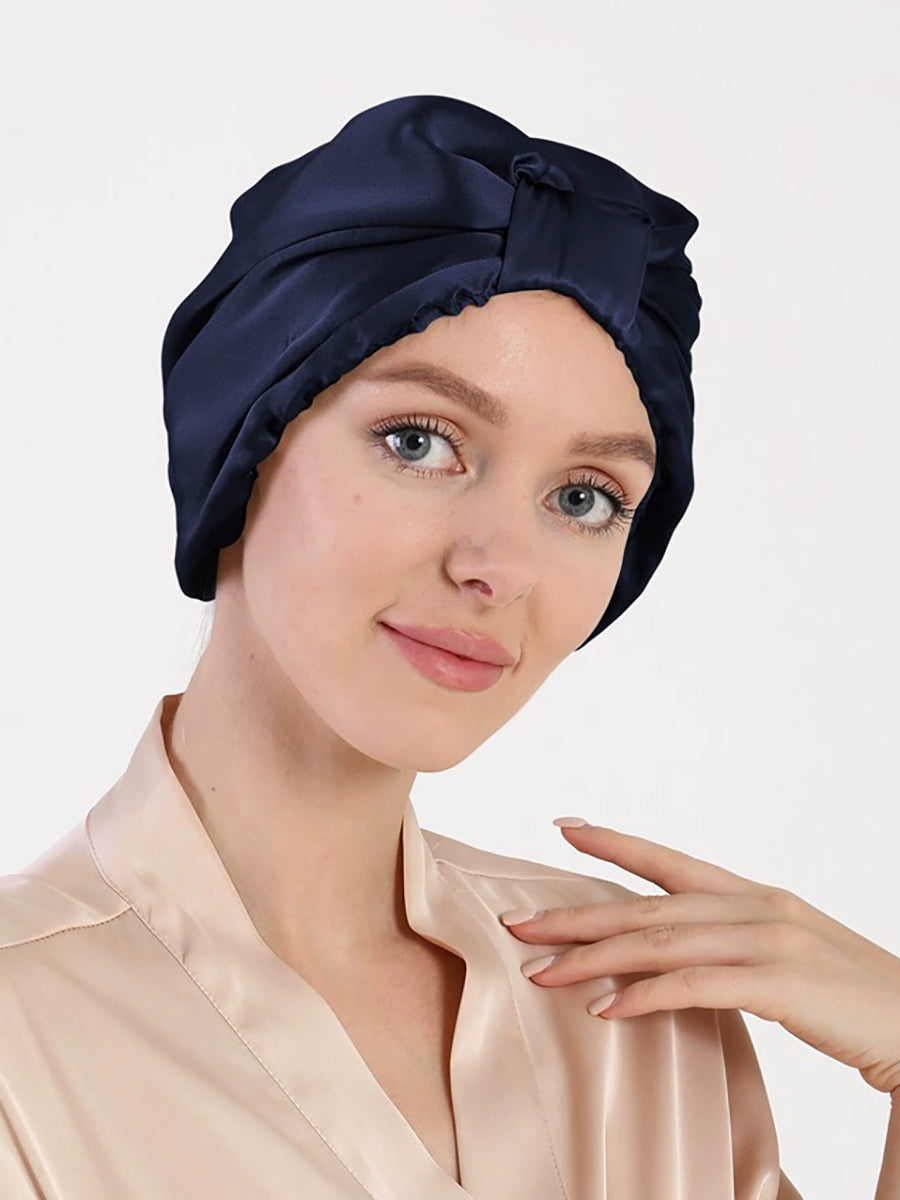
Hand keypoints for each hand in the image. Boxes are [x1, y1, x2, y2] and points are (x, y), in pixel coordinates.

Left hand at [499, 819, 899, 1096]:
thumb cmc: (851, 999)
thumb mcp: (787, 956)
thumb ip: (731, 945)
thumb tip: (670, 956)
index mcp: (757, 896)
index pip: (672, 861)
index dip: (617, 844)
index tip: (566, 827)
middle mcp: (757, 907)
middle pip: (648, 906)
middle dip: (578, 916)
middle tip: (520, 923)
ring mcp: (768, 940)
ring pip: (660, 942)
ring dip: (593, 959)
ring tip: (541, 970)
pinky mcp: (779, 983)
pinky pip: (695, 986)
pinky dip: (645, 996)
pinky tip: (605, 1008)